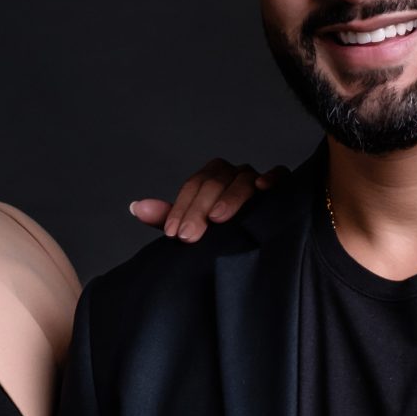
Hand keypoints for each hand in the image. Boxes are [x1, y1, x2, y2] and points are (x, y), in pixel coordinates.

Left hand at [129, 159, 285, 240]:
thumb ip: (169, 217)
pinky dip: (271, 178)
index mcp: (212, 179)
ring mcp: (257, 178)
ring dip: (229, 198)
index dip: (181, 208)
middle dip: (199, 209)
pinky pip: (279, 174)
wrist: (260, 241)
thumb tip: (135, 207)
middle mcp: (233, 174)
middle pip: (214, 182)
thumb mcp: (195, 226)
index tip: (174, 235)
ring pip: (241, 179)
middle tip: (189, 236)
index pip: (193, 186)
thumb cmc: (224, 233)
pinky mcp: (281, 185)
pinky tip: (263, 189)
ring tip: (218, 219)